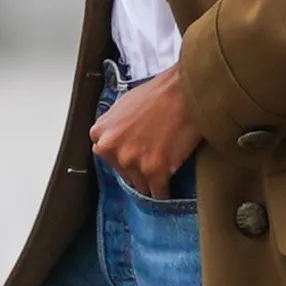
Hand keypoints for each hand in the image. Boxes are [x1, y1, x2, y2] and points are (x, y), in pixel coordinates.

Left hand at [89, 74, 203, 196]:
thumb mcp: (123, 106)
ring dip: (153, 182)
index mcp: (100, 133)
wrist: (185, 92)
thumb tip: (118, 143)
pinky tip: (172, 187)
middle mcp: (111, 149)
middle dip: (138, 170)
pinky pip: (159, 193)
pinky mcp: (154, 172)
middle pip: (124, 174)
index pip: (108, 158)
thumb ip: (114, 128)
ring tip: (167, 170)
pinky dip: (165, 192)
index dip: (125, 156)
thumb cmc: (158, 94)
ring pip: (141, 186)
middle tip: (155, 159)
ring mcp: (132, 162)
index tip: (137, 155)